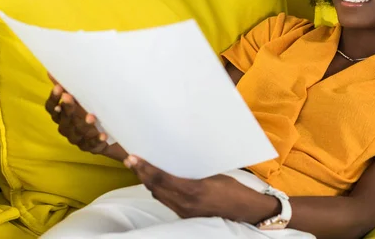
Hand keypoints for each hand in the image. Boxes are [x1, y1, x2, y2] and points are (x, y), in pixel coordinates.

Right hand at [45, 74, 127, 161]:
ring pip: (77, 132)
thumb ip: (67, 87)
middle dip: (68, 108)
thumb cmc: (88, 112)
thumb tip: (52, 70)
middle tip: (70, 97)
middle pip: (64, 119)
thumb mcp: (80, 100)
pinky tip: (103, 135)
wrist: (106, 134)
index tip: (59, 88)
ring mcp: (77, 139)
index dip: (53, 99)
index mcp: (60, 116)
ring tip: (91, 117)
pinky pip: (91, 144)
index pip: (51, 108)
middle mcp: (66, 128)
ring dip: (84, 125)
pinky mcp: (89, 147)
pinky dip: (97, 139)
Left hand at [123, 156, 279, 222]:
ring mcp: (184, 211)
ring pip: (157, 195)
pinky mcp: (185, 215)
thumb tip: (175, 160)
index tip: (133, 158)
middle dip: (141, 173)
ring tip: (139, 167)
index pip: (161, 178)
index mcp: (193, 189)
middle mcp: (185, 203)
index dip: (145, 168)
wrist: (244, 210)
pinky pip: (165, 200)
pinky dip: (158, 189)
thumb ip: (192, 171)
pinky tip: (156, 181)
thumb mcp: (213, 175)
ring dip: (147, 181)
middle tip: (130, 160)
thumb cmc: (232, 189)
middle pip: (154, 187)